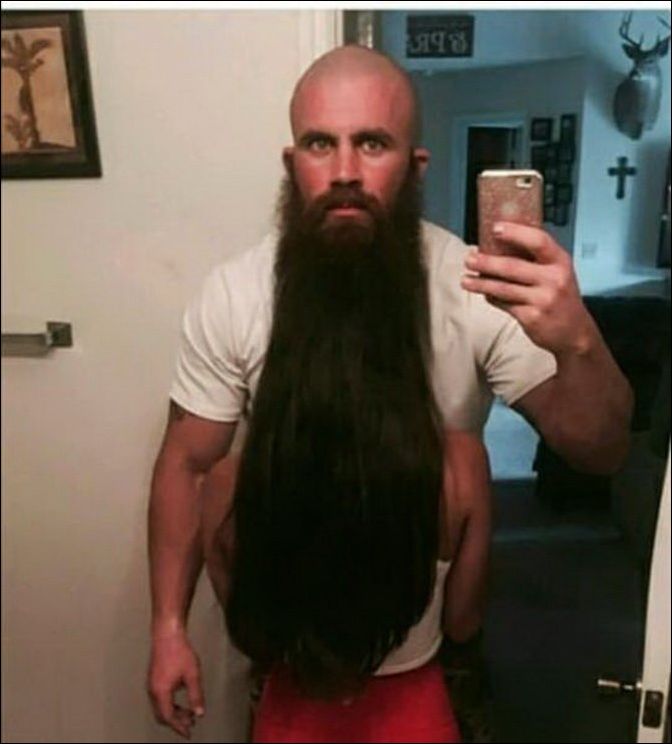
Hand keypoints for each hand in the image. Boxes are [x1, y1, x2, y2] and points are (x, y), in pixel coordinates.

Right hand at [147, 630, 204, 739]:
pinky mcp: (153, 679)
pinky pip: (159, 699)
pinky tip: (181, 698)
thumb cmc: (180, 652)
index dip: (179, 727)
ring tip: (188, 712)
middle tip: (191, 723)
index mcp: (161, 692)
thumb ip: (196, 695)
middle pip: (162, 715)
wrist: (167, 634)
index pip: (168, 717)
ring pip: (160, 707)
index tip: (189, 733)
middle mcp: (153, 691)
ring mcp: (151, 685)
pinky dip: (169, 704)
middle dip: (176, 721)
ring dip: (173, 712)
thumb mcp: (192, 674)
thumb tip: (200, 713)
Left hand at [461, 221, 596, 356]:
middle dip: (486, 262)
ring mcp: (542, 300)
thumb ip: (536, 260)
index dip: (516, 233)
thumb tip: (499, 245)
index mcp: (560, 262)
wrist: (575, 333)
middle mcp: (553, 279)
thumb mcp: (558, 273)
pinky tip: (484, 293)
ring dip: (481, 283)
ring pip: (503, 288)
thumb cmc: (562, 298)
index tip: (495, 228)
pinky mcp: (532, 317)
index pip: (538, 241)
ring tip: (466, 279)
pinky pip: (504, 304)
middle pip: (512, 266)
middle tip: (469, 259)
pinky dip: (491, 298)